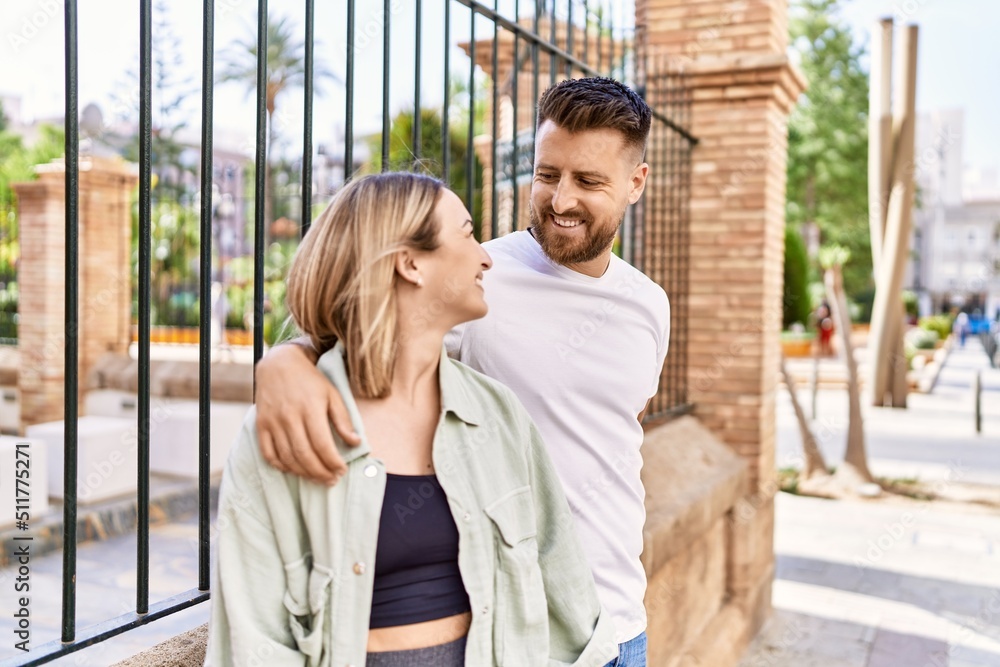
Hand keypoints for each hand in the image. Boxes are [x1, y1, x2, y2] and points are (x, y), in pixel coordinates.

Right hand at [254, 340, 361, 484]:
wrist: (278, 365)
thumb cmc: (310, 381)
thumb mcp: (332, 394)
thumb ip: (343, 419)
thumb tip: (355, 442)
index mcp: (310, 408)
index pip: (322, 444)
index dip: (332, 462)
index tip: (342, 470)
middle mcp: (289, 416)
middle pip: (304, 454)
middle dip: (320, 473)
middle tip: (331, 480)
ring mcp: (273, 422)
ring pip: (287, 457)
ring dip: (303, 473)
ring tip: (317, 478)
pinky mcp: (261, 425)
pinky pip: (268, 453)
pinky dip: (280, 466)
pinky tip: (294, 469)